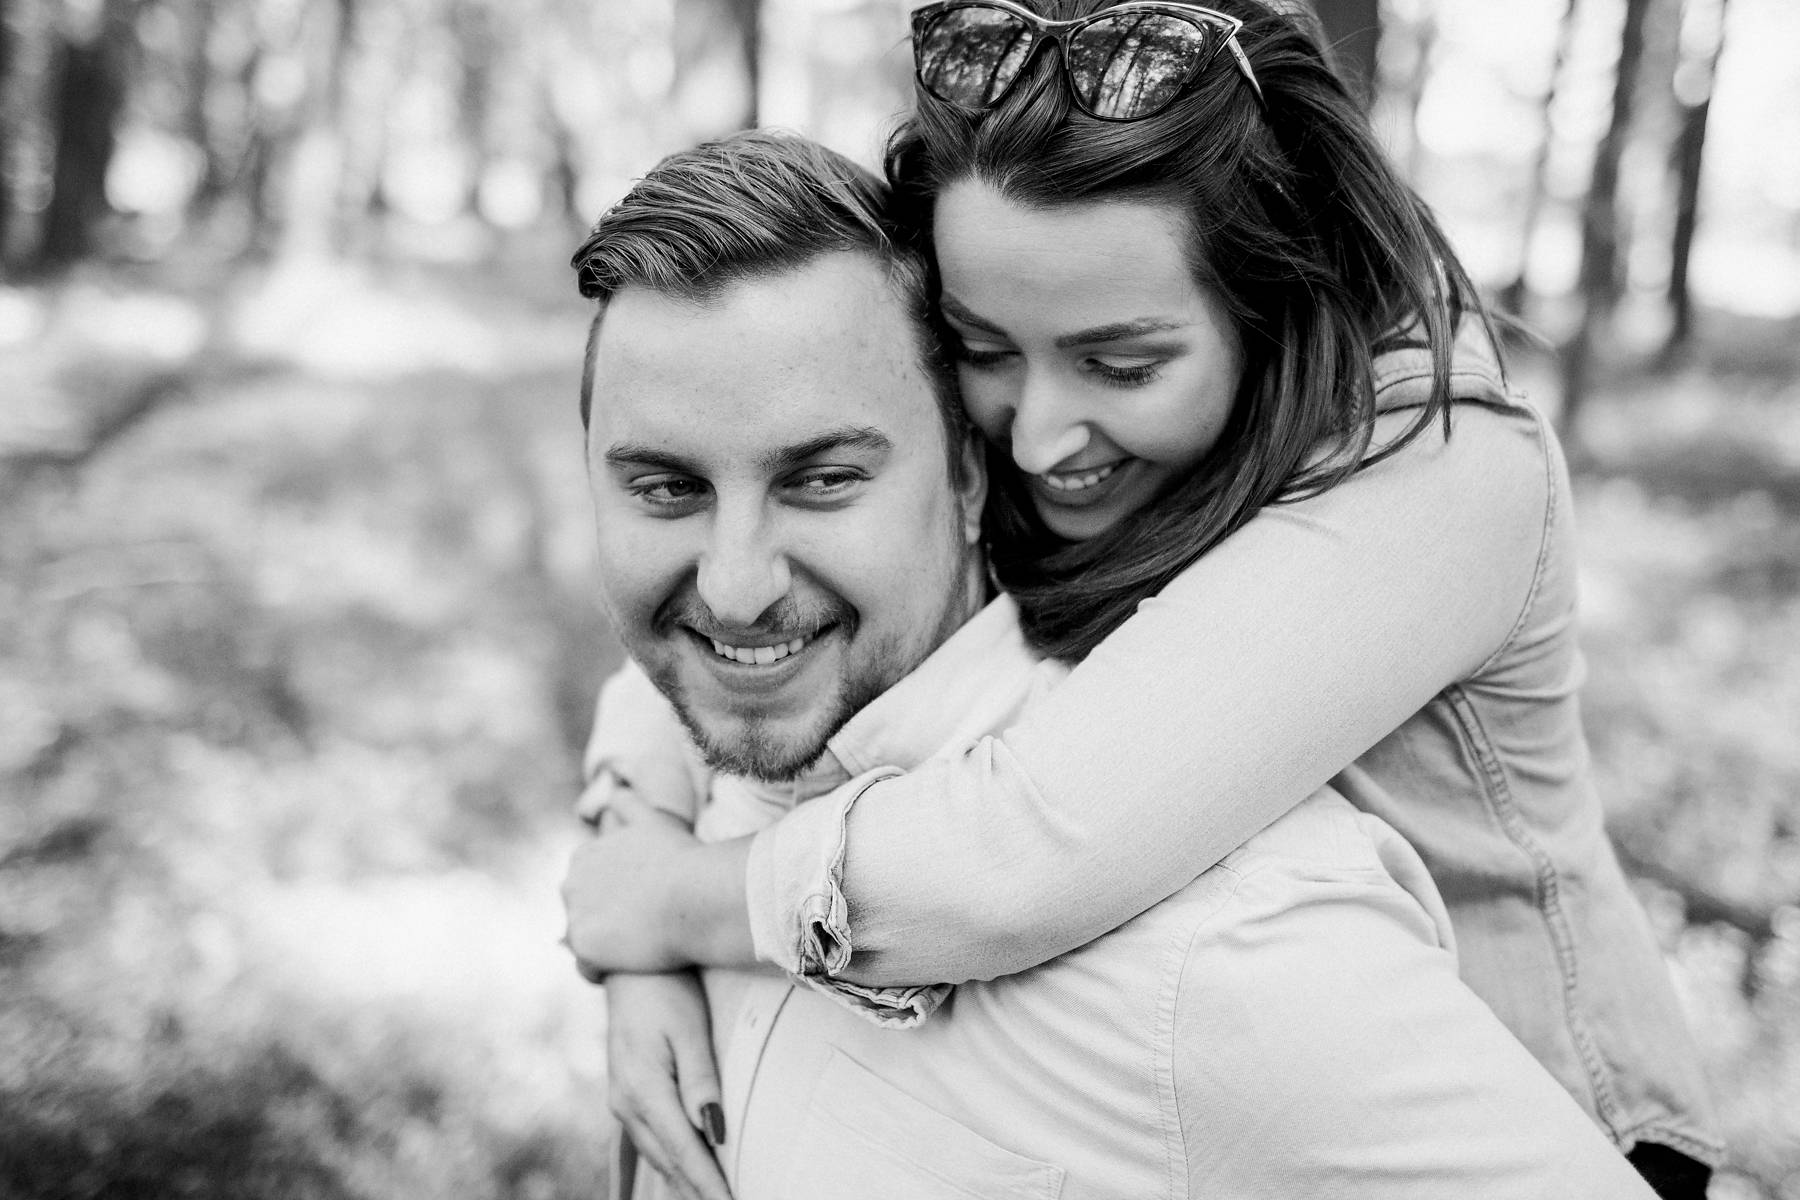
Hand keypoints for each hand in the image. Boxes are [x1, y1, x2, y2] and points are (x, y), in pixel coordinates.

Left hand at [565, 793, 703, 976]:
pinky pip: (587, 969)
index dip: (615, 896)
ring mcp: (575, 916)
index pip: (588, 884)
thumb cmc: (682, 859)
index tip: (642, 905)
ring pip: (584, 940)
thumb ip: (629, 804)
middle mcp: (570, 883)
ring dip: (604, 947)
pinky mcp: (584, 947)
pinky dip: (603, 971)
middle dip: (604, 921)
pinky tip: (629, 968)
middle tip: (642, 929)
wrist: (695, 896)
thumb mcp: (653, 821)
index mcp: (583, 856)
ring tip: (636, 951)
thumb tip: (615, 789)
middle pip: (581, 912)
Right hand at [606, 971, 732, 1199]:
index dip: (709, 1186)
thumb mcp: (688, 1029)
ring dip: (685, 1183)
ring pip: (658, 1156)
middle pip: (669, 1162)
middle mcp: (627, 1103)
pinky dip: (661, 1167)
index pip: (684, 1152)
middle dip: (700, 1192)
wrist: (627, 964)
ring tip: (715, 1198)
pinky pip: (644, 1143)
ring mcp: (622, 1101)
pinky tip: (665, 1182)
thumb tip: (714, 1133)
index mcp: (644, 1089)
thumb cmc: (666, 989)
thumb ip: (700, 1082)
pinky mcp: (625, 1095)